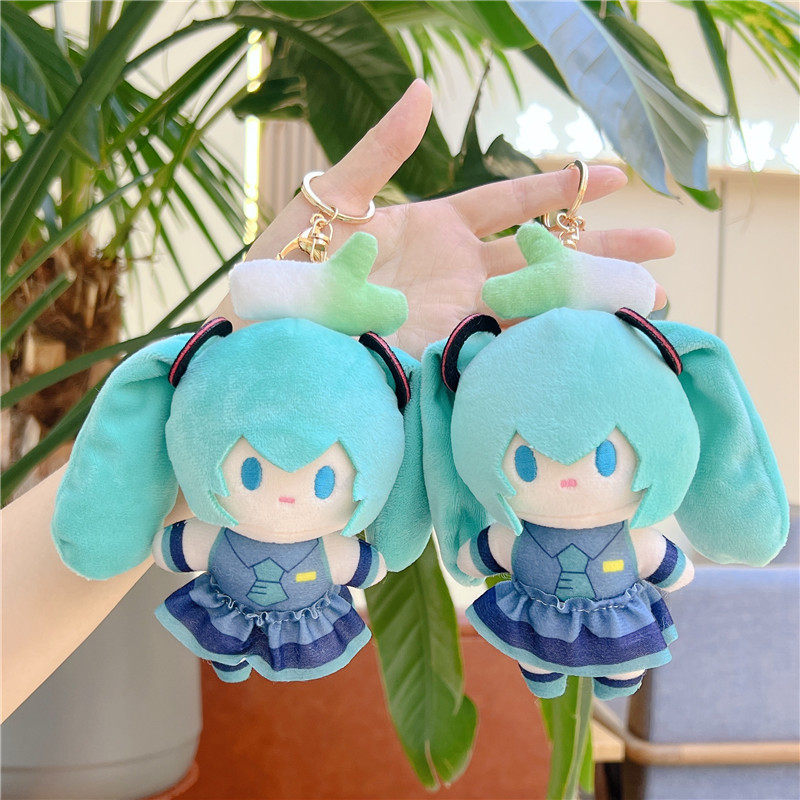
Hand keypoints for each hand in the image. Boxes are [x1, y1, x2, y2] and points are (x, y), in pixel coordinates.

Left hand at [225, 80, 673, 356]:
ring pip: (536, 300)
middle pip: (544, 253)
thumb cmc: (288, 258)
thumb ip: (381, 149)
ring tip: (652, 297)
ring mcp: (454, 312)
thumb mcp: (334, 196)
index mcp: (437, 227)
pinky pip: (503, 340)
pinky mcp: (442, 350)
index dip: (563, 185)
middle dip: (604, 249)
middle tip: (666, 245)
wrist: (262, 325)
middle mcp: (457, 271)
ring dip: (591, 299)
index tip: (616, 174)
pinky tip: (596, 336)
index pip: (514, 201)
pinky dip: (548, 337)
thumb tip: (423, 90)